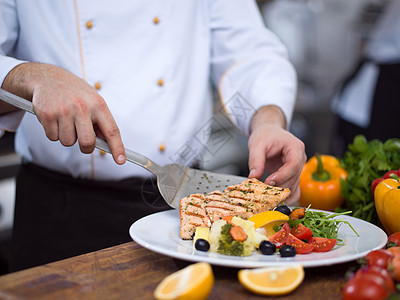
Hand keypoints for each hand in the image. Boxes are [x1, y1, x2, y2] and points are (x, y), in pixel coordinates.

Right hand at [1, 63, 125, 163]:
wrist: (46, 77)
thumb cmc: (73, 91)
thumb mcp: (92, 100)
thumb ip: (101, 120)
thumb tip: (107, 141)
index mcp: (98, 104)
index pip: (111, 130)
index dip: (117, 147)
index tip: (121, 160)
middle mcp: (82, 107)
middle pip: (87, 142)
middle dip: (85, 147)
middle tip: (81, 138)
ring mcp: (64, 111)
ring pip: (68, 142)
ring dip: (66, 136)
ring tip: (65, 120)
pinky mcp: (47, 115)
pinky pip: (52, 137)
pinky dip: (53, 132)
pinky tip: (54, 118)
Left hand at [247, 105, 305, 203]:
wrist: (269, 133)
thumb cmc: (266, 135)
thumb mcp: (257, 144)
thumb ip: (256, 160)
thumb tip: (253, 177)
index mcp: (295, 147)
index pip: (293, 165)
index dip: (281, 176)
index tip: (268, 182)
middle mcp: (300, 158)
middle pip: (294, 178)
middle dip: (279, 186)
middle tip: (263, 191)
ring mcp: (298, 168)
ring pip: (294, 186)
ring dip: (281, 193)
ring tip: (266, 195)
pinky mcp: (293, 176)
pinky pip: (293, 190)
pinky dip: (285, 196)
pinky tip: (275, 201)